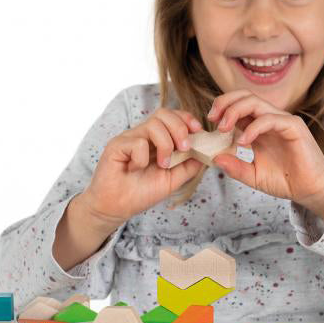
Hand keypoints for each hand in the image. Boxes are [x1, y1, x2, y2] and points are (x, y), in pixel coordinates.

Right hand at [80, 108, 205, 225]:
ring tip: (162, 164)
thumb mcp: (172, 180)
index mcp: (155, 140)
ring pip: (153, 124)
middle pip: (164, 113)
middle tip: (184, 148)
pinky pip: (138, 142)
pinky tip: (135, 169)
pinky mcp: (116, 145)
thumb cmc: (141, 193)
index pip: (172, 117)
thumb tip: (207, 152)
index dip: (187, 119)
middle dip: (180, 128)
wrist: (116, 208)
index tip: (198, 131)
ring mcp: (129, 138)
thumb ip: (189, 165)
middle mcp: (142, 135)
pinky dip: (143, 159)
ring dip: (165, 145)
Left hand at [207, 90, 323, 217]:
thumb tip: (214, 158)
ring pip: (256, 102)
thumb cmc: (285, 181)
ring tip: (223, 128)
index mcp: (258, 127)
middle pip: (245, 96)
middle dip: (225, 102)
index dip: (221, 108)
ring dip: (235, 111)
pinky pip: (270, 119)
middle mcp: (269, 120)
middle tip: (212, 119)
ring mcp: (282, 121)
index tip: (208, 123)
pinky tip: (244, 141)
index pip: (238, 105)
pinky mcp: (293, 127)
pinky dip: (254, 127)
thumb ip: (235, 167)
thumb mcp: (252, 176)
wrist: (309, 190)